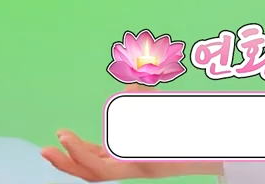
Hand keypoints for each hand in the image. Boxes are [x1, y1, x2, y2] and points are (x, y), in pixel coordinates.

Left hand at [41, 84, 223, 180]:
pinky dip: (94, 152)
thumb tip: (129, 90)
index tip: (61, 136)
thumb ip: (152, 106)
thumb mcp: (177, 119)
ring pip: (98, 168)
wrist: (219, 150)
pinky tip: (83, 143)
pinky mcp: (137, 160)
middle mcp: (133, 170)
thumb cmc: (198, 138)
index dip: (77, 152)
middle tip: (45, 148)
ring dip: (77, 157)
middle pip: (92, 173)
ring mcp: (134, 166)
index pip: (98, 166)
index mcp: (139, 166)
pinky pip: (110, 160)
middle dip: (67, 162)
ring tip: (58, 144)